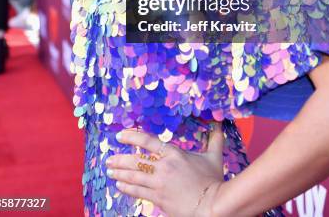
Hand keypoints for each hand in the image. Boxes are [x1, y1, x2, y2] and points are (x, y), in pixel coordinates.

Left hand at [107, 123, 225, 216]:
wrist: (212, 206)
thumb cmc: (213, 181)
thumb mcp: (214, 157)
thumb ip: (215, 139)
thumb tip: (219, 123)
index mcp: (174, 153)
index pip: (147, 141)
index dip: (132, 136)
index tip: (120, 135)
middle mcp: (164, 166)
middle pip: (135, 160)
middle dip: (119, 159)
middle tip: (109, 159)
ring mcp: (159, 183)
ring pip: (134, 176)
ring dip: (119, 173)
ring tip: (110, 171)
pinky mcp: (158, 198)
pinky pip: (138, 191)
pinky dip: (126, 187)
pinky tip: (119, 185)